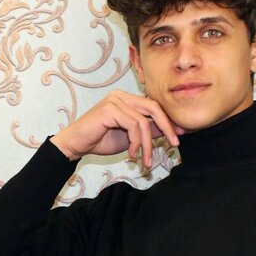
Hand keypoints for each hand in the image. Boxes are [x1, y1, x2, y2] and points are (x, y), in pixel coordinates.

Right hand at [50, 90, 182, 167]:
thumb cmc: (100, 140)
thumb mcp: (130, 137)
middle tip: (175, 143)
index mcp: (127, 99)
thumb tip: (172, 131)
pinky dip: (136, 142)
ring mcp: (115, 100)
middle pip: (154, 108)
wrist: (76, 145)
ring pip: (144, 121)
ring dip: (148, 144)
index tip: (179, 136)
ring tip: (145, 159)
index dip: (168, 121)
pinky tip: (131, 153)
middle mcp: (121, 95)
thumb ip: (148, 131)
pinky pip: (133, 125)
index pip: (154, 106)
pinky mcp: (110, 109)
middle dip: (167, 126)